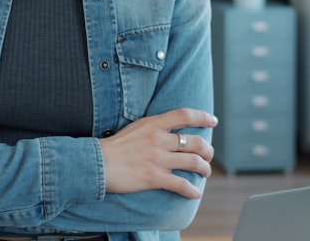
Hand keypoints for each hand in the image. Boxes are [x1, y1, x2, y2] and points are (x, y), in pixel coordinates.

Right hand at [98, 108, 217, 198]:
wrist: (96, 163)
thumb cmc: (113, 147)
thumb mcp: (134, 128)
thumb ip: (153, 128)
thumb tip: (168, 131)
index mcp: (153, 124)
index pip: (185, 115)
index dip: (203, 117)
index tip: (213, 121)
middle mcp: (159, 139)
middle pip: (196, 142)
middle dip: (207, 150)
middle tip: (208, 156)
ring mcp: (158, 159)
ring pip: (194, 162)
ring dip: (204, 169)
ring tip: (204, 173)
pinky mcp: (154, 177)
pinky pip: (181, 184)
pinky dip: (192, 190)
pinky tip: (195, 193)